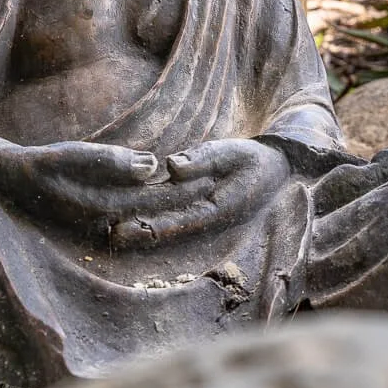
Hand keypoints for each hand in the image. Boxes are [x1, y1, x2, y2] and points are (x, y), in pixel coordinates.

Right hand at [14, 141, 211, 233]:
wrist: (15, 181)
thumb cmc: (44, 163)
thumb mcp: (74, 155)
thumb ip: (111, 162)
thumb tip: (153, 166)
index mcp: (106, 206)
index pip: (156, 198)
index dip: (185, 187)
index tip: (213, 175)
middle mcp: (108, 220)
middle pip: (156, 208)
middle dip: (186, 196)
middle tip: (219, 182)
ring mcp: (104, 223)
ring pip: (148, 212)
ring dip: (173, 200)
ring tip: (202, 185)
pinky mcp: (99, 219)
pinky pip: (135, 211)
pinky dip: (154, 202)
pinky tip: (168, 189)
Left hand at [109, 138, 291, 249]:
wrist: (275, 168)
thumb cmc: (254, 160)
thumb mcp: (234, 153)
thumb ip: (204, 159)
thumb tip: (172, 166)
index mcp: (217, 209)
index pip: (180, 220)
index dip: (153, 226)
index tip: (129, 228)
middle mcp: (206, 217)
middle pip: (168, 228)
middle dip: (140, 232)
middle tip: (112, 234)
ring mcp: (201, 214)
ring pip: (167, 223)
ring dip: (142, 228)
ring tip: (113, 230)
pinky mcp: (197, 206)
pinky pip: (171, 214)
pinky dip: (151, 216)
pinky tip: (129, 216)